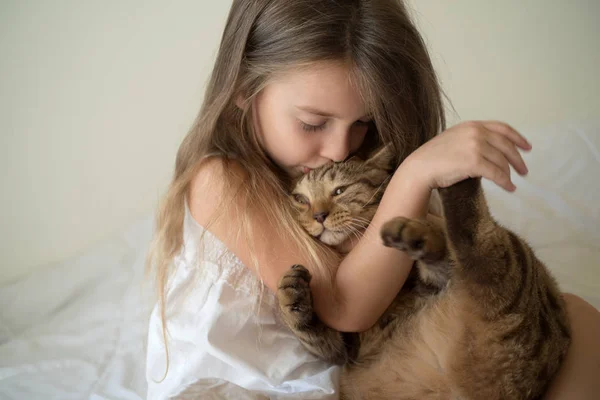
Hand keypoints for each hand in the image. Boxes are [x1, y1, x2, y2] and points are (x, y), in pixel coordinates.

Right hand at [404, 120, 531, 191]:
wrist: (420, 167)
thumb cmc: (433, 157)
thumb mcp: (454, 139)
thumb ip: (471, 139)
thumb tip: (491, 150)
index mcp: (472, 125)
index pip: (502, 128)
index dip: (518, 138)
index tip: (527, 147)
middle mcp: (476, 132)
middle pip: (506, 145)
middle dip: (518, 159)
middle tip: (524, 171)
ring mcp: (475, 146)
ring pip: (502, 161)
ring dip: (510, 173)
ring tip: (512, 182)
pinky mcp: (474, 162)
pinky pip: (497, 174)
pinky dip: (505, 182)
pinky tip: (509, 188)